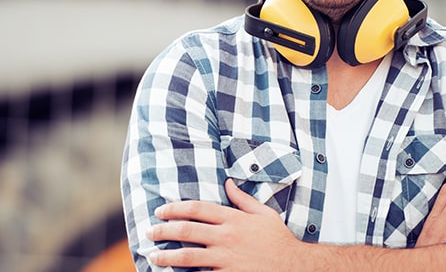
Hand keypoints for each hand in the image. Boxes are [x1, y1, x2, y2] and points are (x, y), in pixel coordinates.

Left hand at [146, 179, 301, 270]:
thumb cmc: (279, 240)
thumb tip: (228, 183)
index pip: (196, 208)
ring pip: (188, 256)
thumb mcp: (264, 214)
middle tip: (149, 232)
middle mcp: (227, 236)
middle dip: (163, 230)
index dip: (174, 208)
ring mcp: (227, 258)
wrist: (295, 267)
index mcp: (233, 219)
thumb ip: (243, 199)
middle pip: (187, 230)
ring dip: (167, 256)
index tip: (160, 211)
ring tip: (153, 256)